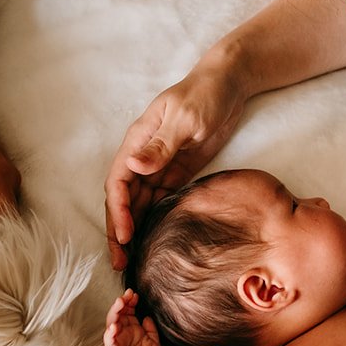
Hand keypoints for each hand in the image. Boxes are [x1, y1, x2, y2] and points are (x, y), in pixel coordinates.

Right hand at [104, 288, 161, 345]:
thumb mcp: (154, 341)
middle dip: (122, 303)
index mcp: (132, 328)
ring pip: (112, 323)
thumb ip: (151, 329)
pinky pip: (110, 341)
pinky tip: (114, 326)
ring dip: (115, 313)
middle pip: (119, 313)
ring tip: (120, 303)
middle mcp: (124, 333)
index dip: (130, 301)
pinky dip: (110, 333)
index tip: (134, 294)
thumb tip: (147, 316)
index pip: (128, 311)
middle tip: (127, 294)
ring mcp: (118, 341)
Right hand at [105, 62, 245, 268]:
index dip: (117, 211)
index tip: (123, 236)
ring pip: (139, 204)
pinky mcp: (175, 172)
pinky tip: (153, 243)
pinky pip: (158, 201)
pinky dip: (152, 222)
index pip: (118, 182)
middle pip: (123, 199)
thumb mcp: (186, 118)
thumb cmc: (205, 94)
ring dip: (133, 231)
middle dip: (118, 230)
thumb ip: (161, 145)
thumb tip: (134, 167)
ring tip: (132, 261)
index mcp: (138, 141)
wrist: (229, 83)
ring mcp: (159, 165)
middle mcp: (143, 156)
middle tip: (120, 262)